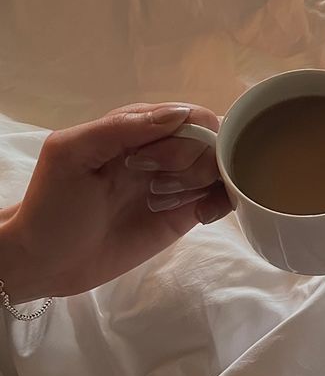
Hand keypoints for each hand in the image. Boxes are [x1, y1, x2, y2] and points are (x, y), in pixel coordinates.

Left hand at [0, 103, 232, 302]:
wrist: (51, 260)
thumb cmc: (53, 204)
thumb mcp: (74, 153)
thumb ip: (123, 127)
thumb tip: (181, 115)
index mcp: (137, 128)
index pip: (188, 115)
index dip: (180, 138)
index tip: (145, 165)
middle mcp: (163, 152)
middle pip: (211, 140)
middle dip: (191, 162)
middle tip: (155, 187)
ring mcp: (177, 183)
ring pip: (220, 168)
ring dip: (201, 184)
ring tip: (162, 204)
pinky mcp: (186, 214)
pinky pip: (222, 198)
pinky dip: (222, 202)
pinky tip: (201, 215)